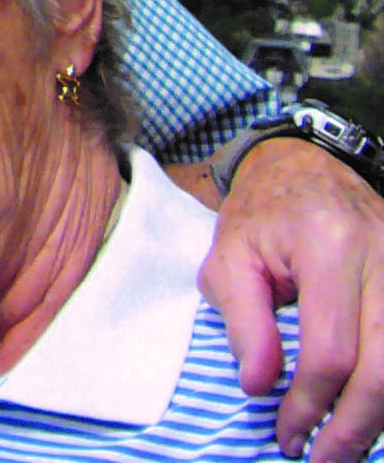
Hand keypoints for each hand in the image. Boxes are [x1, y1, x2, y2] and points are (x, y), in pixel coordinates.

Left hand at [199, 137, 383, 460]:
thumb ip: (243, 320)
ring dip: (380, 415)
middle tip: (323, 457)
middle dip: (354, 425)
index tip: (287, 434)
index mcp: (329, 245)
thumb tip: (258, 386)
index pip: (330, 349)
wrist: (302, 165)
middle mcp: (382, 255)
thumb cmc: (261, 213)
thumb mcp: (230, 255)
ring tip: (346, 445)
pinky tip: (370, 409)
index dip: (310, 402)